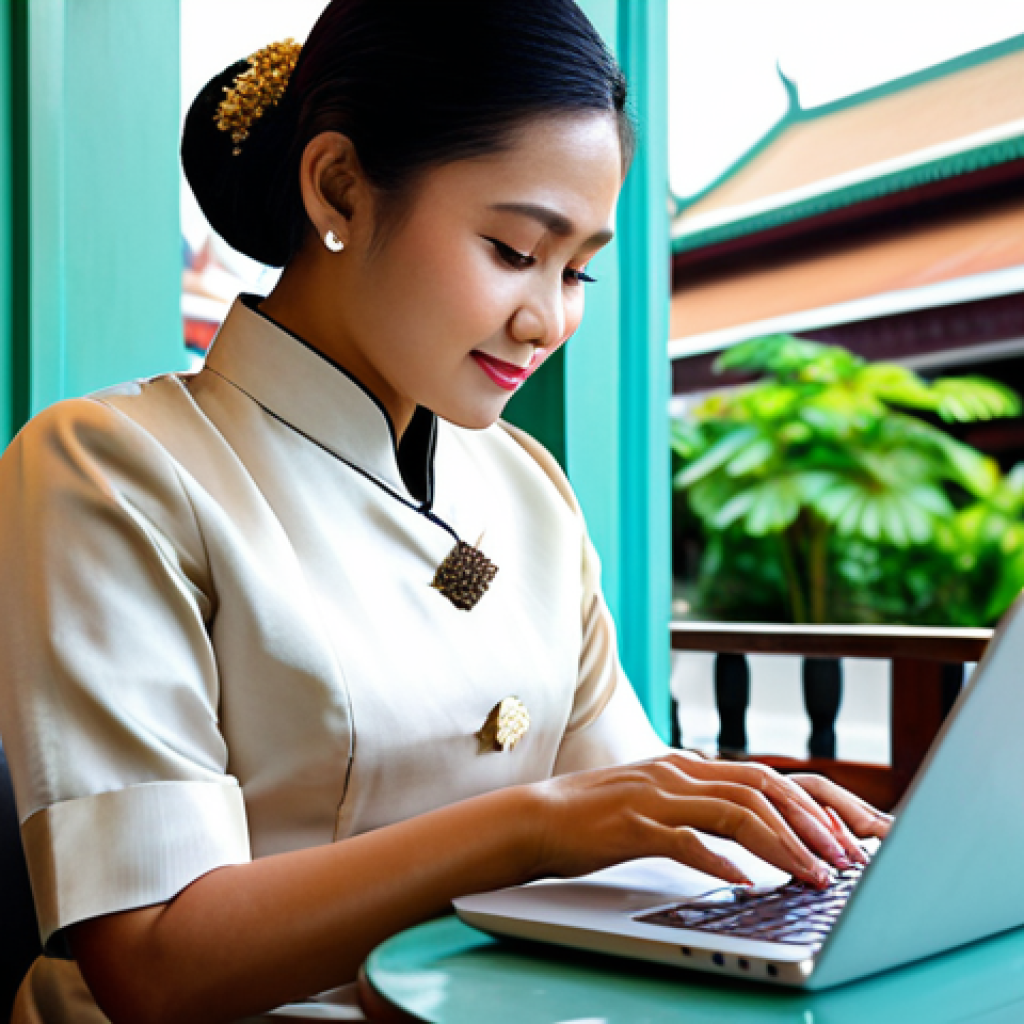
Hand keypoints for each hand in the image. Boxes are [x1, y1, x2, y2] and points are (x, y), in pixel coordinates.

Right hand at [528, 752, 891, 887]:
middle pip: (762, 787)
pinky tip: (744, 886)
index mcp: (689, 767)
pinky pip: (686, 842)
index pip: (766, 776)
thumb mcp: (658, 801)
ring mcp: (656, 796)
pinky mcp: (632, 824)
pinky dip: (720, 863)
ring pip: (735, 812)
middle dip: (811, 823)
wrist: (537, 817)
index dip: (813, 804)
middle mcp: (679, 773)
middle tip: (846, 860)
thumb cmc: (598, 817)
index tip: (849, 836)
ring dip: (782, 846)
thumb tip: (753, 826)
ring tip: (813, 877)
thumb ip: (700, 805)